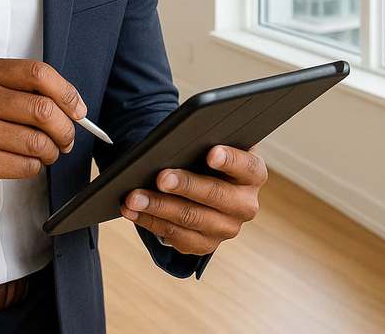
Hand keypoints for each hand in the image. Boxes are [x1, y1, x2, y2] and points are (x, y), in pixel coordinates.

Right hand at [0, 59, 85, 202]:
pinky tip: (24, 162)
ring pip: (37, 142)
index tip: (77, 109)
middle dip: (65, 128)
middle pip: (42, 109)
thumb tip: (72, 106)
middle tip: (66, 137)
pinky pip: (25, 165)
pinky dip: (34, 167)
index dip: (66, 92)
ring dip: (51, 151)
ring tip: (46, 152)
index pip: (37, 73)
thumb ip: (22, 90)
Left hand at [119, 144, 266, 255]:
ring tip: (133, 197)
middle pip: (216, 195)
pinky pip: (175, 236)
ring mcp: (226, 228)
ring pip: (191, 218)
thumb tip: (175, 140)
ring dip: (158, 207)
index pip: (247, 166)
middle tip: (160, 178)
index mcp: (252, 174)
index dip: (231, 160)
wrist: (201, 186)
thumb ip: (202, 141)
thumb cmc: (203, 159)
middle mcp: (245, 204)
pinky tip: (132, 211)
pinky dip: (150, 221)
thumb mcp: (209, 146)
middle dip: (185, 185)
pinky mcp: (205, 245)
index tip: (211, 153)